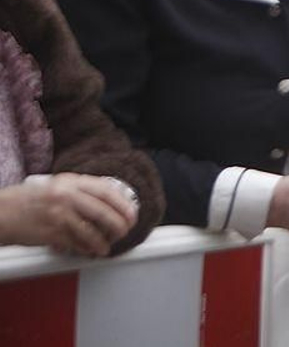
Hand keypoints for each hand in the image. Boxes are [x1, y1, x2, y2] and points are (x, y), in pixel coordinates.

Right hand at [0, 175, 137, 255]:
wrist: (1, 213)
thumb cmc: (29, 200)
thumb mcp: (56, 186)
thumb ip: (80, 191)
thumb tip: (109, 202)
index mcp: (70, 181)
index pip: (106, 190)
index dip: (123, 204)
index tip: (132, 213)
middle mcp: (66, 195)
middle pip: (103, 211)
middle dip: (118, 224)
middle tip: (124, 231)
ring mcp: (58, 214)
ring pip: (91, 230)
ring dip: (103, 241)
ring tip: (106, 247)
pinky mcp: (51, 233)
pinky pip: (76, 243)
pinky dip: (86, 249)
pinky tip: (91, 251)